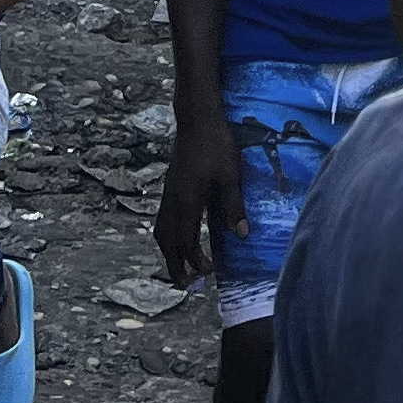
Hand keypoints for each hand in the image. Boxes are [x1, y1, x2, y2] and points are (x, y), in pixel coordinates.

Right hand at [156, 106, 247, 283]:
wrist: (197, 119)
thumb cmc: (216, 144)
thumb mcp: (231, 175)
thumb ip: (234, 205)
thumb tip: (242, 235)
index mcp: (187, 201)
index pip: (185, 241)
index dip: (194, 260)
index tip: (208, 273)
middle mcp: (173, 200)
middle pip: (167, 241)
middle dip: (175, 265)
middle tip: (186, 284)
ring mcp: (168, 192)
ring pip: (161, 230)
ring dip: (168, 251)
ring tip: (179, 265)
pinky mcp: (170, 185)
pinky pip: (163, 218)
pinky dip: (167, 234)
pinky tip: (178, 236)